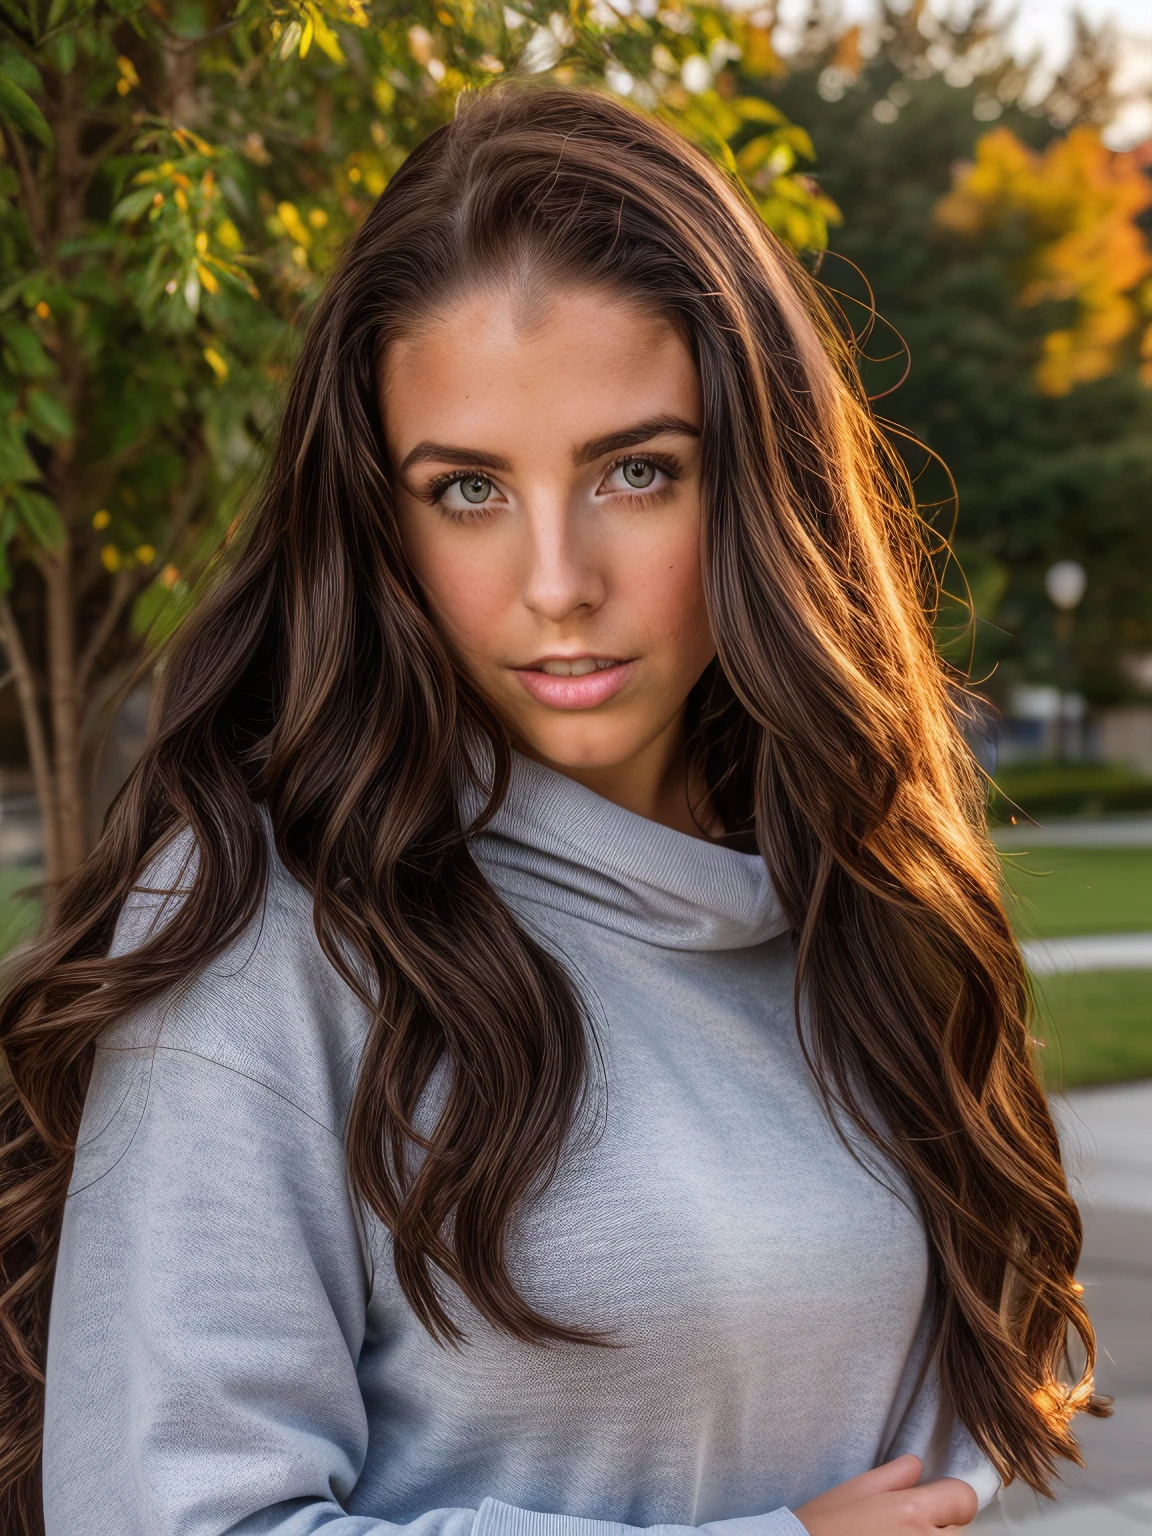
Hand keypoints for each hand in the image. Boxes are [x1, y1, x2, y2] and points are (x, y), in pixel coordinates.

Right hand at [792, 1454, 978, 1534]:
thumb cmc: (826, 1525)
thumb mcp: (856, 1490)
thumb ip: (895, 1475)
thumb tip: (918, 1466)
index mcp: (911, 1511)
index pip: (964, 1498)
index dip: (951, 1497)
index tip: (935, 1502)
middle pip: (959, 1530)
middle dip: (940, 1526)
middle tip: (905, 1526)